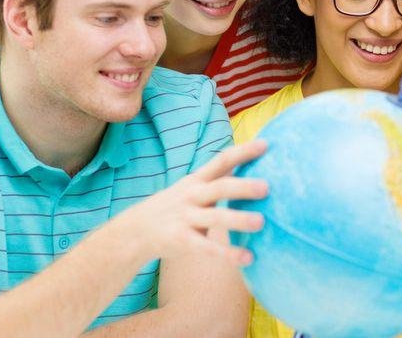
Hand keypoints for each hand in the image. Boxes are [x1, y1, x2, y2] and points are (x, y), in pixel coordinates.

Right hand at [114, 140, 268, 264]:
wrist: (135, 231)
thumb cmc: (175, 207)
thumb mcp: (192, 189)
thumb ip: (217, 182)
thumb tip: (254, 175)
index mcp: (197, 180)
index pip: (222, 161)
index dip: (243, 152)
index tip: (265, 144)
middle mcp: (192, 196)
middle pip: (220, 188)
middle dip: (243, 187)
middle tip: (266, 187)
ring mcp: (185, 218)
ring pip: (215, 218)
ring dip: (238, 220)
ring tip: (261, 222)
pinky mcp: (182, 241)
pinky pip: (208, 248)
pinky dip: (228, 254)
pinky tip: (248, 258)